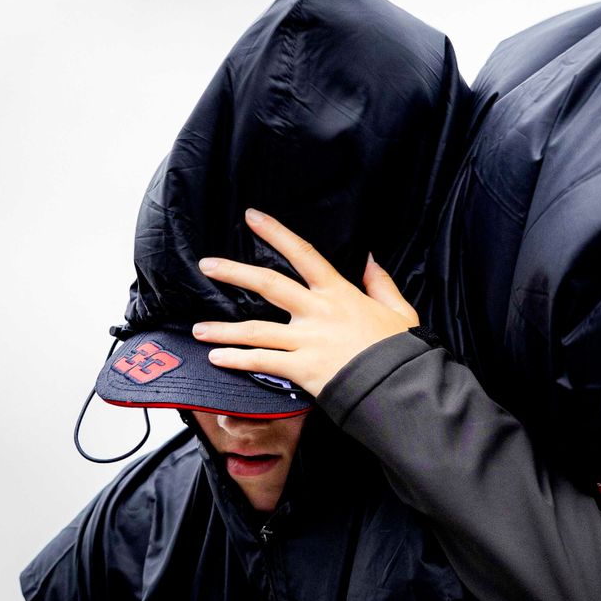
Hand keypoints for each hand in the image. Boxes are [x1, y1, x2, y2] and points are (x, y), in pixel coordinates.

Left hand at [192, 208, 419, 395]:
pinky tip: (217, 358)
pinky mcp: (302, 368)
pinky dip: (237, 360)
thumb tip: (371, 259)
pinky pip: (262, 362)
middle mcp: (318, 311)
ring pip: (256, 329)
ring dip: (224, 329)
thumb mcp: (399, 310)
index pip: (303, 254)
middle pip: (268, 284)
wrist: (399, 383)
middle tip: (208, 265)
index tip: (253, 217)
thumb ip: (381, 283)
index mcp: (339, 293)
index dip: (276, 233)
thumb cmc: (400, 350)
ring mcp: (307, 340)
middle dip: (234, 272)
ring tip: (199, 329)